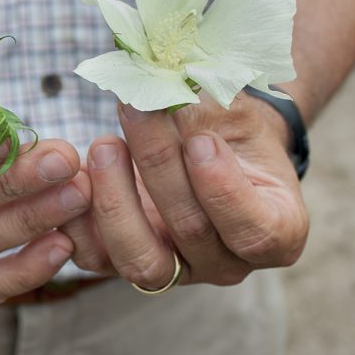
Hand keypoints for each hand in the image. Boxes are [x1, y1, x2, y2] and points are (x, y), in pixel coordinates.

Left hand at [63, 93, 308, 287]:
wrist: (205, 146)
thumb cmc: (231, 127)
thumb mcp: (236, 112)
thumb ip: (210, 106)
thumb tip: (161, 82)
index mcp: (278, 233)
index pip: (255, 231)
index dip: (224, 190)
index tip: (201, 141)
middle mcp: (229, 264)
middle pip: (191, 231)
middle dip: (159, 165)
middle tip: (137, 110)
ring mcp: (177, 272)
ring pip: (140, 257)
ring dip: (116, 199)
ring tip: (104, 144)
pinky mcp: (126, 265)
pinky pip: (96, 259)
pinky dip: (79, 219)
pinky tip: (76, 174)